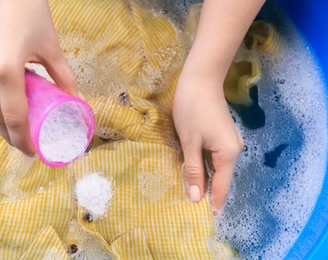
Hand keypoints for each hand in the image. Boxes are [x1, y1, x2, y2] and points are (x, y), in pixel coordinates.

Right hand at [0, 0, 76, 155]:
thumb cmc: (29, 12)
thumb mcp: (51, 47)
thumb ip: (65, 77)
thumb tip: (78, 100)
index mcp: (5, 70)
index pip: (14, 117)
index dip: (24, 140)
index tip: (34, 152)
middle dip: (11, 137)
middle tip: (27, 146)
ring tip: (17, 134)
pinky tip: (4, 112)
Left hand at [173, 74, 243, 210]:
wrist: (200, 79)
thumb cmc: (192, 109)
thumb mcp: (189, 141)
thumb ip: (192, 170)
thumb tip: (195, 197)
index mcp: (228, 154)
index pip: (221, 187)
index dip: (211, 203)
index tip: (202, 219)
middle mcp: (234, 151)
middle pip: (220, 179)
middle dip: (205, 192)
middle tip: (188, 208)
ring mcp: (230, 143)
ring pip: (216, 169)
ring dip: (204, 179)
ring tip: (189, 193)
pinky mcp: (223, 137)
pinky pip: (214, 158)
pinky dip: (204, 166)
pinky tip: (193, 171)